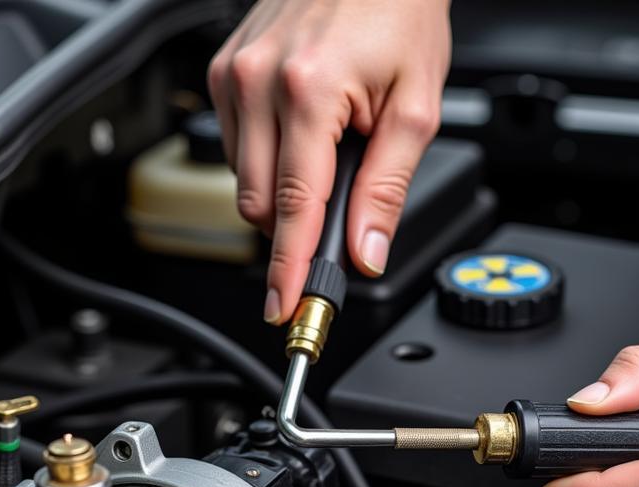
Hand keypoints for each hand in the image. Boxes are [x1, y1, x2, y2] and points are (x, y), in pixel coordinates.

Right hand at [207, 0, 450, 323]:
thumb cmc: (398, 9)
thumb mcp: (416, 106)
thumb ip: (387, 189)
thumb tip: (366, 251)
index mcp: (308, 91)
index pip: (293, 207)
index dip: (289, 266)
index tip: (284, 305)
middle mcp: (258, 81)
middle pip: (258, 203)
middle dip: (293, 225)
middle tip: (334, 210)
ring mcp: (234, 75)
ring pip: (242, 180)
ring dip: (279, 190)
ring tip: (324, 148)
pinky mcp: (222, 71)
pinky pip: (234, 146)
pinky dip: (265, 157)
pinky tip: (298, 130)